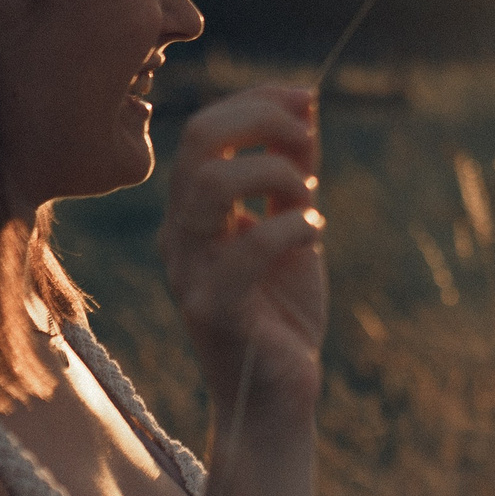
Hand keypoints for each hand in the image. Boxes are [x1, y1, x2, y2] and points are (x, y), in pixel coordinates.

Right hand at [156, 86, 324, 430]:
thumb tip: (304, 103)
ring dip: (276, 173)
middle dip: (262, 120)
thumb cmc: (282, 312)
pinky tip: (315, 232)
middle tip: (310, 137)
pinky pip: (246, 248)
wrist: (276, 398)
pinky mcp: (215, 310)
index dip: (256, 101)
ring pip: (210, 185)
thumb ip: (290, 172)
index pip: (205, 129)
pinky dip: (291, 225)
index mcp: (192, 212)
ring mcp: (190, 272)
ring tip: (310, 196)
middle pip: (199, 140)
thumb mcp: (291, 226)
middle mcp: (179, 235)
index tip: (306, 98)